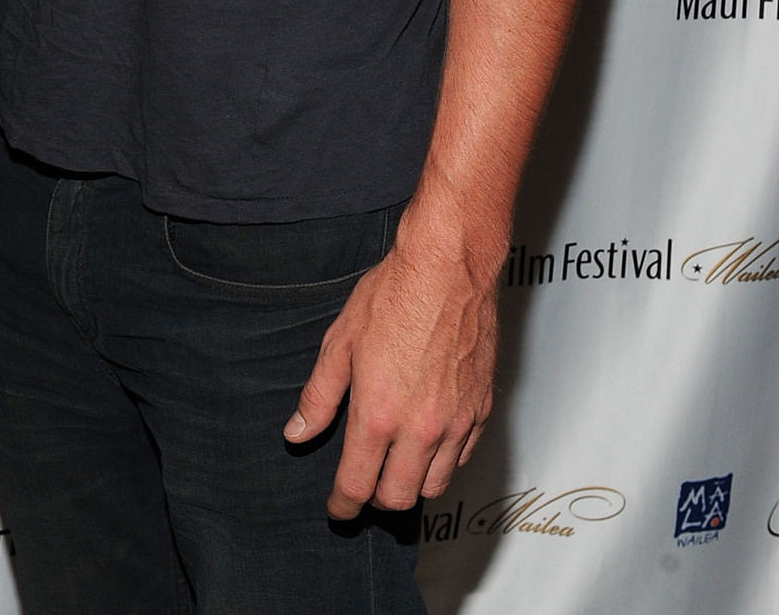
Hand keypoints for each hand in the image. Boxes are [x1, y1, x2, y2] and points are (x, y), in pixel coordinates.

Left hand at [283, 218, 498, 516]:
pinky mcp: (481, 411)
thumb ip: (319, 396)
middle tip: (362, 486)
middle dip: (375, 500)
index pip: (357, 484)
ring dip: (410, 485)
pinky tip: (427, 443)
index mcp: (378, 415)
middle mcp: (420, 429)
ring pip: (433, 486)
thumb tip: (297, 433)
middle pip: (398, 498)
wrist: (448, 268)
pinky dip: (442, 462)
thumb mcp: (339, 342)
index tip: (337, 510)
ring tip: (394, 467)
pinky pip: (462, 458)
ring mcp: (455, 423)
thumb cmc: (393, 296)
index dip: (342, 505)